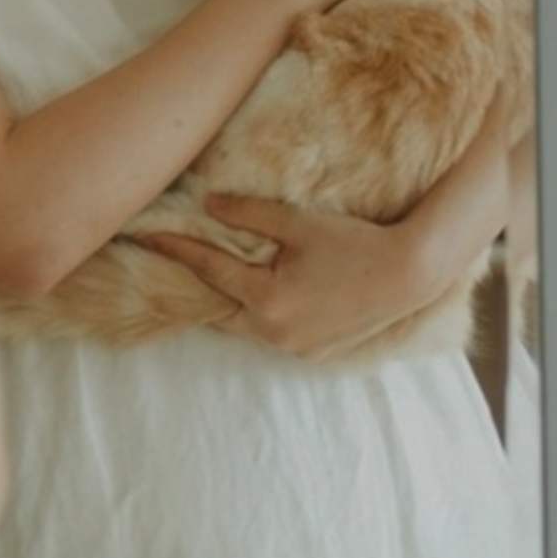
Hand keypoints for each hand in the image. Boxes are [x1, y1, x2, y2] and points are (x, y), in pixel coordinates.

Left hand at [133, 192, 448, 360]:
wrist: (409, 273)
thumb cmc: (354, 242)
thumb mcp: (298, 222)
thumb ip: (250, 213)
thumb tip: (208, 205)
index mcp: (266, 300)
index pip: (209, 270)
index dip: (177, 250)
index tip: (146, 236)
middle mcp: (275, 332)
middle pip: (220, 309)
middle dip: (198, 286)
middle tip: (172, 262)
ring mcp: (295, 348)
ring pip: (245, 325)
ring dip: (230, 303)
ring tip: (211, 279)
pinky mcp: (313, 353)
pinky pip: (272, 334)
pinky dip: (259, 315)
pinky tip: (257, 298)